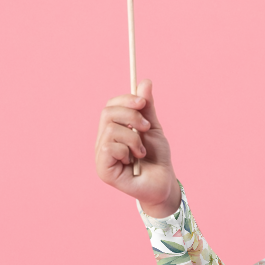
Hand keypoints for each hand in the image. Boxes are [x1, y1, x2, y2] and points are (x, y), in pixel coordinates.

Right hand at [95, 78, 180, 215]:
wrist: (164, 182)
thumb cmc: (158, 158)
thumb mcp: (153, 129)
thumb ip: (147, 108)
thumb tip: (145, 81)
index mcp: (113, 129)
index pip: (110, 106)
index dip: (125, 100)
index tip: (143, 102)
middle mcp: (103, 140)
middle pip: (108, 113)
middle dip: (132, 116)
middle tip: (147, 129)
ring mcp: (100, 155)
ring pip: (110, 130)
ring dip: (134, 138)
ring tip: (142, 152)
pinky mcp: (102, 169)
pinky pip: (108, 147)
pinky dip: (127, 151)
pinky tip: (133, 162)